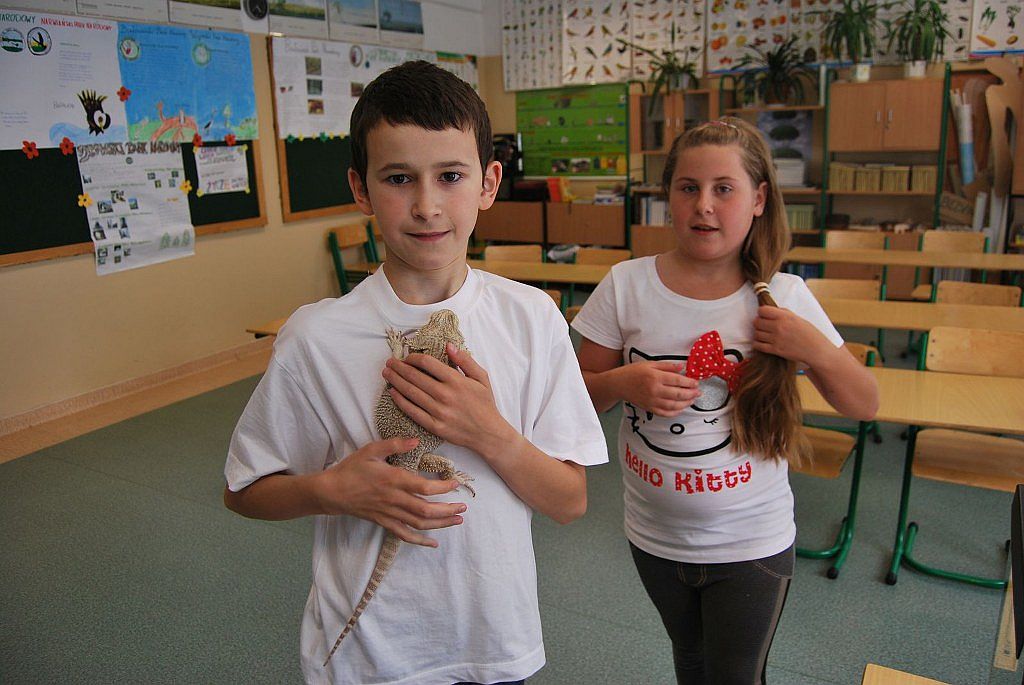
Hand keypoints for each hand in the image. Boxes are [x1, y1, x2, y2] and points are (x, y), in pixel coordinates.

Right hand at [313, 436, 466, 547]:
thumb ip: (394, 444)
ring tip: (457, 520)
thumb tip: (416, 440)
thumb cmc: (352, 469)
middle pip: (426, 510)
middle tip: (464, 507)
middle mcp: (394, 499)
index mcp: (393, 480)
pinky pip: (404, 534)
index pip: (424, 486)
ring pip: (419, 523)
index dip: (442, 486)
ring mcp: (389, 513)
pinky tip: (433, 543)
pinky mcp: (384, 522)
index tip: (455, 482)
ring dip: (440, 524)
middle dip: (448, 510)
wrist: (332, 492)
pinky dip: (420, 541)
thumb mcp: (371, 450)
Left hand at [382, 344, 514, 455]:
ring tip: (386, 374)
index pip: (427, 363)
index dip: (413, 357)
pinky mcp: (434, 426)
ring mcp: (438, 411)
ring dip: (395, 381)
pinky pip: (412, 411)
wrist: (488, 433)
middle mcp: (445, 395)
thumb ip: (465, 360)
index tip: (407, 357)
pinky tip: (393, 393)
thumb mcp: (482, 378)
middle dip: (399, 367)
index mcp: (456, 380)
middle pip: (414, 376)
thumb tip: (449, 345)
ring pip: (410, 392)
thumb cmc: (485, 404)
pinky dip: (400, 401)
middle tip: (389, 362)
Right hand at [615, 360, 700, 416]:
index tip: (696, 383)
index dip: (689, 382)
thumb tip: (682, 367)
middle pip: (678, 394)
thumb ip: (667, 366)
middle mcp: (654, 390)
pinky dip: (675, 412)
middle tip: (698, 392)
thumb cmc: (634, 372)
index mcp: (655, 377)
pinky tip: (680, 408)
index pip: (677, 380)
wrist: (619, 384)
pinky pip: (665, 413)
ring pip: (673, 405)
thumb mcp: (650, 364)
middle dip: (691, 394)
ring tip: (692, 400)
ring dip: (685, 404)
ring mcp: (652, 401)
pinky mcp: (649, 408)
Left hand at [751, 305, 834, 367]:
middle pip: (756, 322)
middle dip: (758, 323)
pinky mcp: (775, 350)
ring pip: (756, 334)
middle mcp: (779, 326)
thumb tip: (771, 311)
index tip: (764, 316)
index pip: (762, 310)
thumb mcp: (798, 318)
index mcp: (785, 317)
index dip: (762, 313)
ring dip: (758, 334)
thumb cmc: (809, 333)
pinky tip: (762, 343)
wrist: (816, 350)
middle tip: (763, 326)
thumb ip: (783, 313)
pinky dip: (757, 344)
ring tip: (764, 335)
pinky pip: (758, 345)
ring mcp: (776, 339)